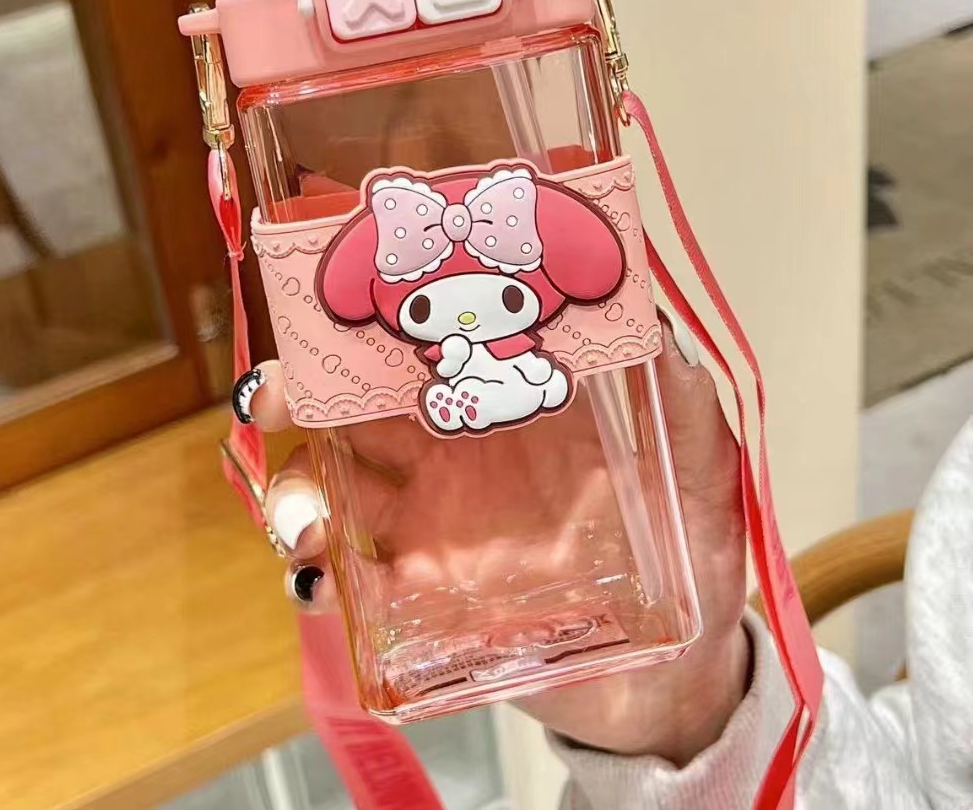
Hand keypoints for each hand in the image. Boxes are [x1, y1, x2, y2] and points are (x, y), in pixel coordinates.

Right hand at [250, 315, 747, 766]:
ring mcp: (430, 522)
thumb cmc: (686, 544)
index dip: (374, 319)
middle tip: (274, 398)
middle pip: (353, 407)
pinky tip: (320, 582)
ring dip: (296, 492)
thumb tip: (652, 323)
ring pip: (332, 487)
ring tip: (307, 525)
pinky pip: (350, 577)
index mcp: (504, 400)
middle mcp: (452, 451)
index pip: (425, 342)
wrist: (676, 668)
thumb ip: (679, 397)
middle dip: (297, 393)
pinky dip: (317, 576)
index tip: (340, 304)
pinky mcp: (422, 595)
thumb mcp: (699, 462)